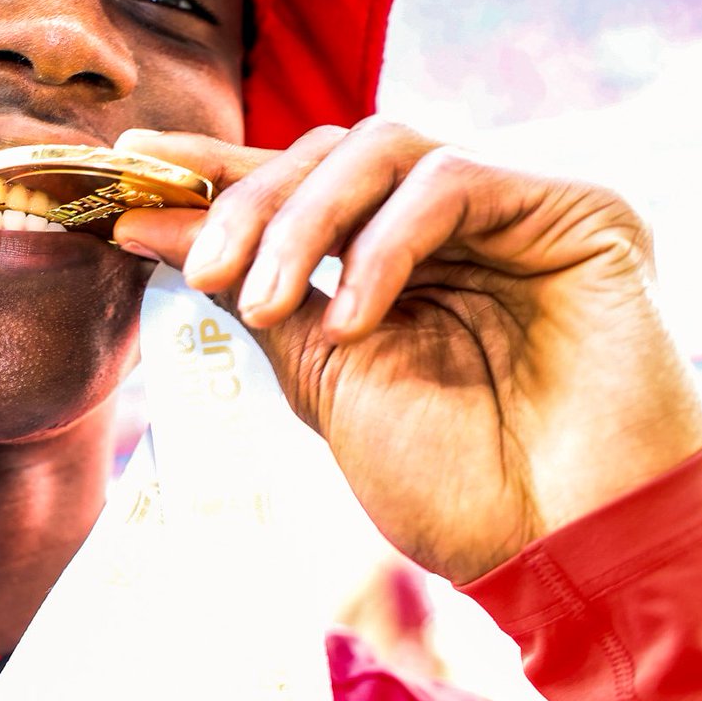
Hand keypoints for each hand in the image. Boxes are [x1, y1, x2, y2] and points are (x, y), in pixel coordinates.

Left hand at [112, 119, 701, 582]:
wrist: (564, 553)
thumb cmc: (452, 483)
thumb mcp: (323, 377)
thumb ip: (251, 292)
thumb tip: (150, 225)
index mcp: (390, 260)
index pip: (292, 187)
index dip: (210, 168)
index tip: (130, 161)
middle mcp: (445, 224)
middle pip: (326, 154)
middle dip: (250, 202)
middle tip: (201, 267)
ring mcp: (508, 208)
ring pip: (380, 147)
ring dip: (304, 219)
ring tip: (266, 303)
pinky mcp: (571, 207)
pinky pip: (451, 182)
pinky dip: (386, 245)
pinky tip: (355, 321)